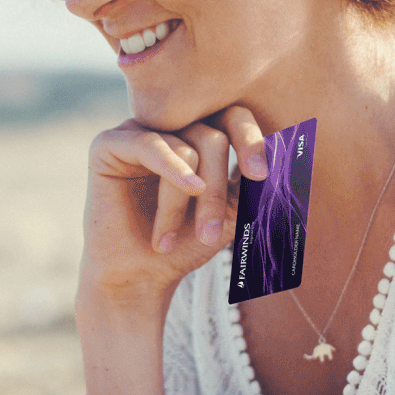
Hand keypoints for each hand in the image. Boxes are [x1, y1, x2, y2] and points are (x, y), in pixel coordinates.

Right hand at [80, 105, 271, 304]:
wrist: (138, 277)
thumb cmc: (184, 244)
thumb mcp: (232, 210)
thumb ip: (253, 179)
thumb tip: (288, 148)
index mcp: (195, 134)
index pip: (233, 117)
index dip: (253, 142)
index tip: (262, 177)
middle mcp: (166, 127)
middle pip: (212, 135)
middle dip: (220, 187)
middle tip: (214, 231)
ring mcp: (136, 131)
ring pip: (186, 146)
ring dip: (189, 199)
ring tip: (172, 237)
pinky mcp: (107, 144)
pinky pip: (151, 144)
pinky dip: (173, 172)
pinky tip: (184, 192)